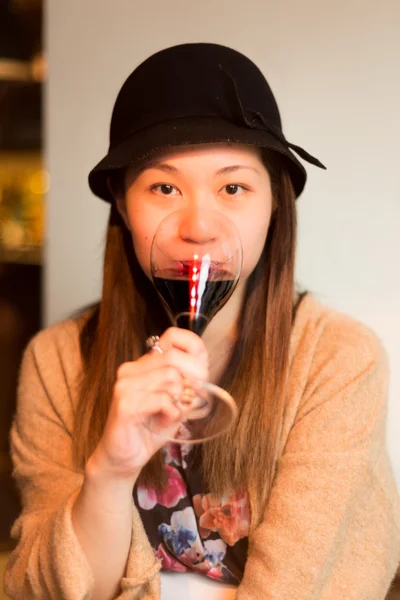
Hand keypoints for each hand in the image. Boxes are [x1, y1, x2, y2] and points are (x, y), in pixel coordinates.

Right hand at [87, 327, 207, 482]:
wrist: (122, 459)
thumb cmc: (149, 430)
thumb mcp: (175, 403)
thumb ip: (187, 385)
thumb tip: (204, 374)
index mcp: (143, 364)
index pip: (173, 336)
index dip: (194, 351)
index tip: (202, 375)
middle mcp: (131, 370)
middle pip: (174, 357)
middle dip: (194, 377)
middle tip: (193, 398)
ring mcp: (125, 385)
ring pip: (170, 377)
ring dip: (180, 400)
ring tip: (173, 415)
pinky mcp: (125, 404)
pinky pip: (162, 399)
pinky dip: (172, 412)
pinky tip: (166, 421)